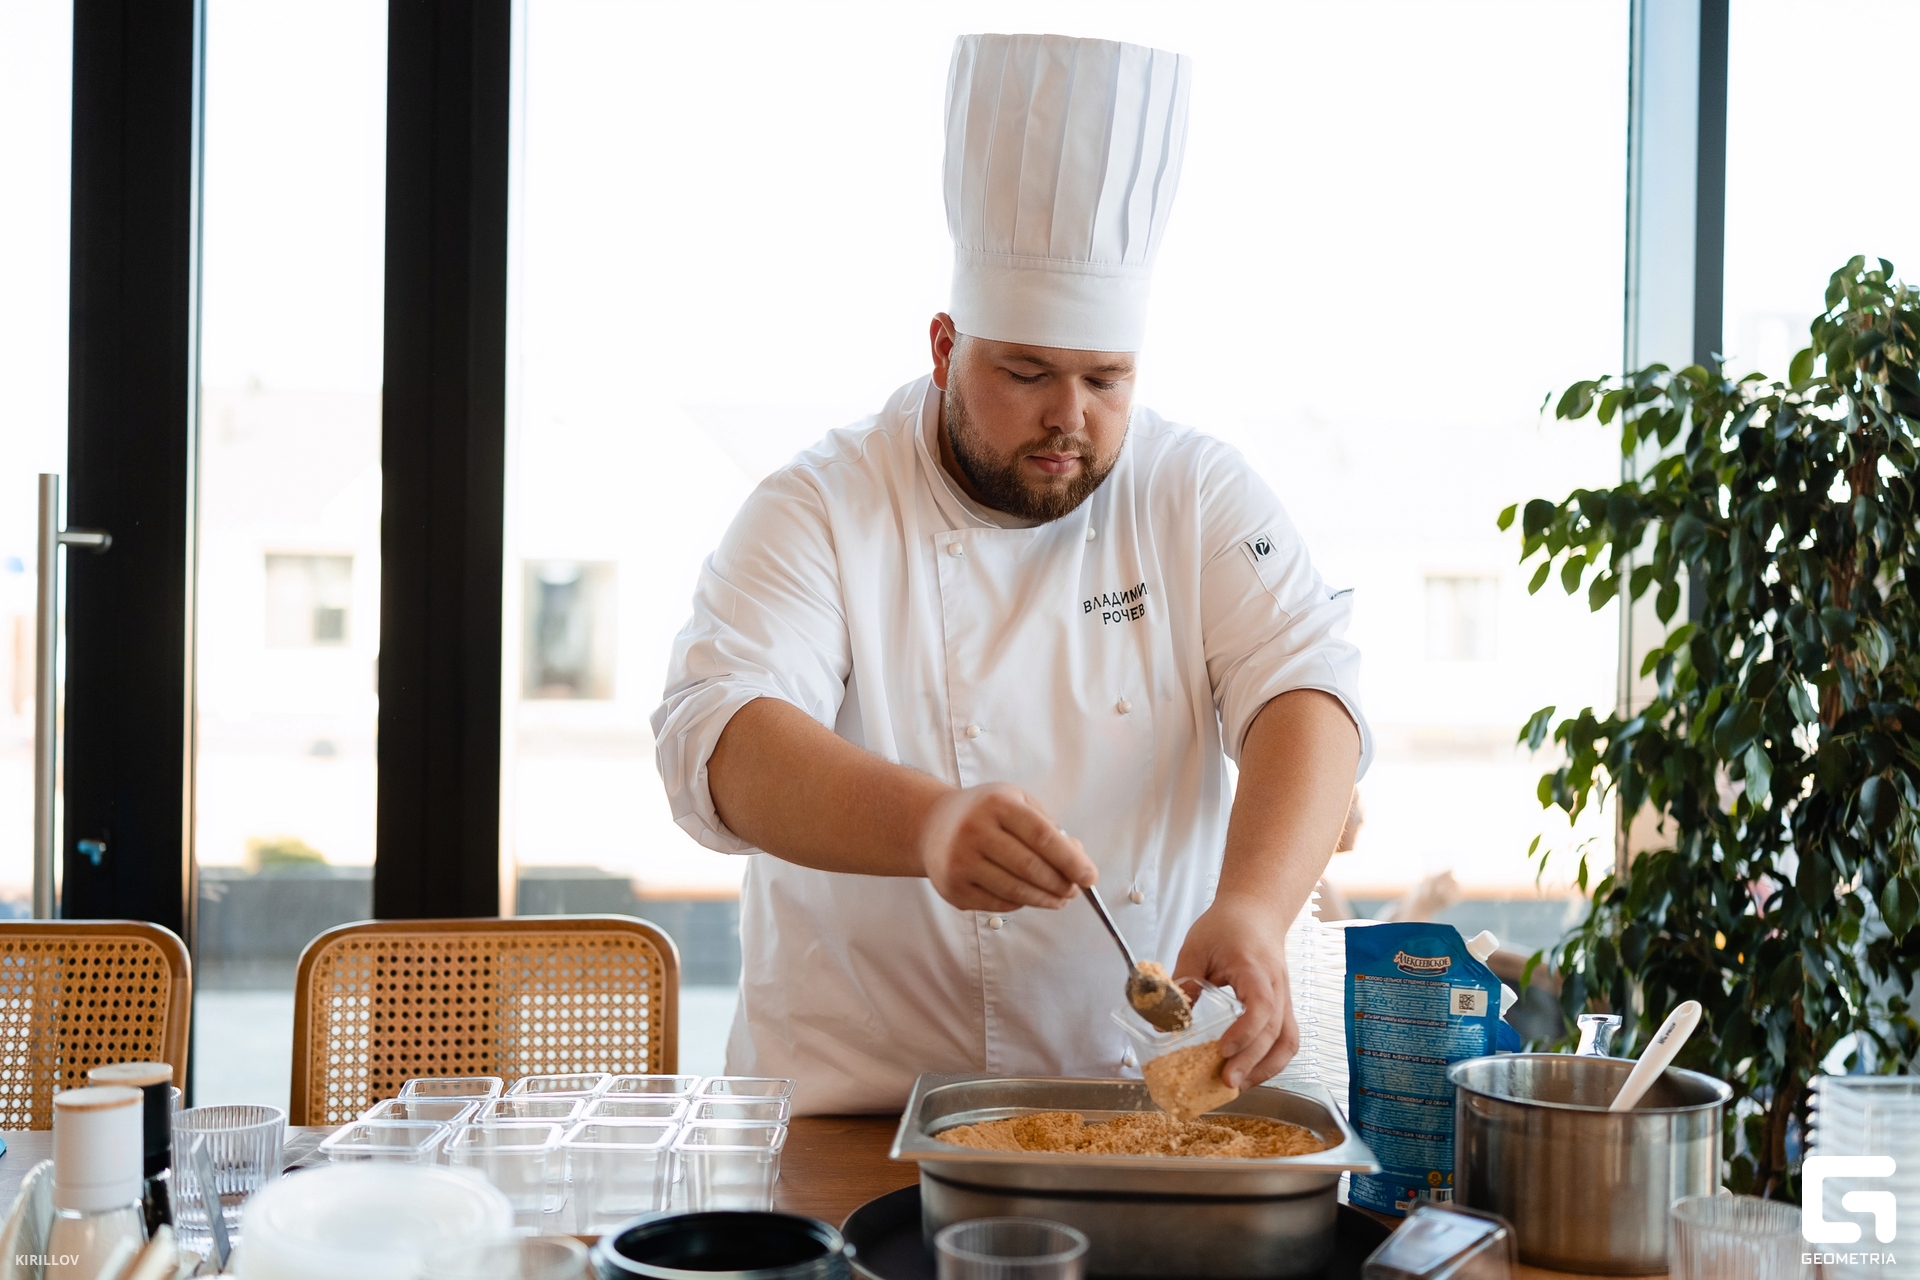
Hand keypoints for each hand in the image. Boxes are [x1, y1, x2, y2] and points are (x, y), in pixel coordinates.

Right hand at [917, 783, 1096, 911]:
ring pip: (1015, 890)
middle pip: (1030, 867)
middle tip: (1076, 891)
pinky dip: (1020, 903)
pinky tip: (1030, 897)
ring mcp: (960, 861)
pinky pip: (997, 903)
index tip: (1090, 877)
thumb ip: (1048, 827)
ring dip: (1044, 899)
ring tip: (1060, 899)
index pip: (1042, 836)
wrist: (931, 825)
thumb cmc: (983, 813)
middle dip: (1060, 884)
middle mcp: (975, 830)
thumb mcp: (1016, 802)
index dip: (1071, 860)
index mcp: (997, 804)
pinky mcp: (953, 888)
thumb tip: (1078, 860)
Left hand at [1173, 892, 1297, 1088]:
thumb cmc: (1227, 925)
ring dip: (1267, 1067)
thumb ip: (1183, 983)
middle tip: (1227, 1081)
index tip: (1224, 1049)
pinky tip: (1251, 1072)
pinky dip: (1272, 1060)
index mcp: (1255, 969)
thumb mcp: (1196, 948)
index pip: (1261, 1006)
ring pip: (1288, 1041)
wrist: (1256, 911)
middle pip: (1275, 1031)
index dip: (1245, 1032)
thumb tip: (1166, 1021)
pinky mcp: (1283, 1007)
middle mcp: (1277, 987)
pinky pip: (1287, 1038)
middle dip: (1252, 1061)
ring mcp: (1284, 998)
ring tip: (1240, 1085)